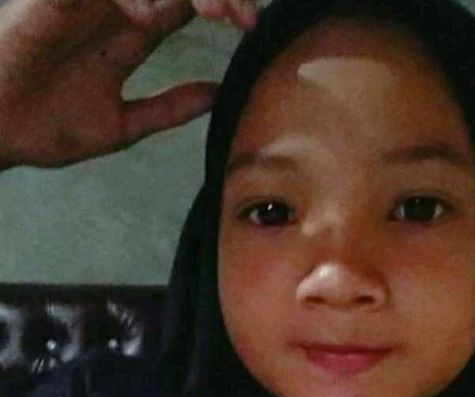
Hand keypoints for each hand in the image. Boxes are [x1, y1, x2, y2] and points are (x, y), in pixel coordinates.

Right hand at [0, 0, 257, 168]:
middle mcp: (110, 7)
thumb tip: (216, 97)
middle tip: (244, 16)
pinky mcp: (50, 1)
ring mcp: (82, 1)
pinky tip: (150, 15)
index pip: (183, 3)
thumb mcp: (120, 125)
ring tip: (217, 10)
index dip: (220, 6)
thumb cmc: (43, 125)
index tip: (250, 27)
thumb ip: (168, 108)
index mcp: (127, 31)